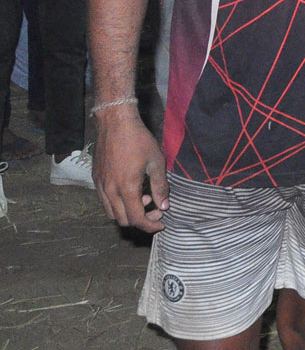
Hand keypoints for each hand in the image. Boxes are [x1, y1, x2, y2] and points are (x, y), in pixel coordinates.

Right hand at [94, 113, 167, 231]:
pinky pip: (105, 201)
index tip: (161, 223)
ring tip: (144, 198)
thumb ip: (160, 186)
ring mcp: (100, 186)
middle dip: (141, 220)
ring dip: (128, 213)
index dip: (150, 226)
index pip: (136, 219)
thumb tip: (164, 206)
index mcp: (126, 188)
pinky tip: (131, 191)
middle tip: (156, 210)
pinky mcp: (96, 180)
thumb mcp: (156, 162)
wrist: (115, 123)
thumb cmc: (138, 140)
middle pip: (123, 220)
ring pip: (112, 213)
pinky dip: (118, 204)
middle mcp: (110, 191)